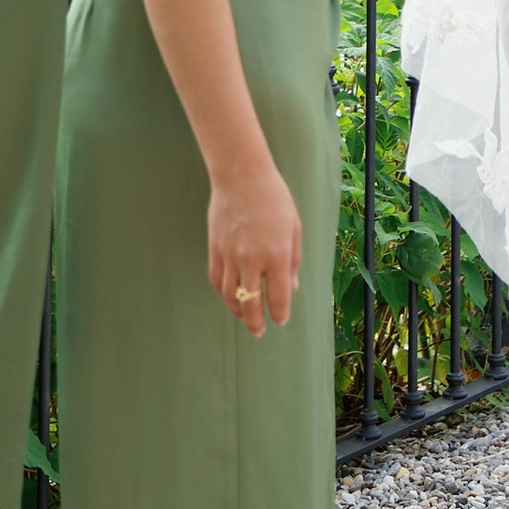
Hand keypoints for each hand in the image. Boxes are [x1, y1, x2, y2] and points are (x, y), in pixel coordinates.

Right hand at [208, 159, 303, 334]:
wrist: (242, 177)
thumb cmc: (274, 199)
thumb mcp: (294, 228)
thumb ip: (293, 261)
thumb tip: (291, 288)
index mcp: (277, 255)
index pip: (278, 297)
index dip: (279, 314)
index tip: (280, 320)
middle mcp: (252, 259)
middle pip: (250, 304)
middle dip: (256, 322)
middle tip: (259, 331)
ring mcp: (230, 256)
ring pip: (230, 296)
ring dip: (238, 311)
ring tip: (245, 319)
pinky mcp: (214, 250)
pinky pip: (217, 280)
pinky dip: (223, 293)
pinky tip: (230, 297)